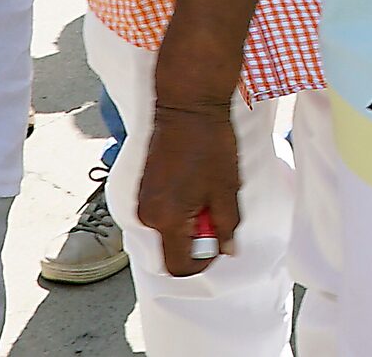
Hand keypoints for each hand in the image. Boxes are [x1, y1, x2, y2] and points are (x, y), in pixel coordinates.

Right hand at [134, 103, 244, 276]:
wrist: (187, 105)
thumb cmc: (208, 143)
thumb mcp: (227, 190)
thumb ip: (227, 226)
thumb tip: (226, 249)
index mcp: (166, 219)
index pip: (178, 266)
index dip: (202, 263)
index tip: (218, 246)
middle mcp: (148, 213)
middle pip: (171, 249)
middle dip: (197, 239)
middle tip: (216, 212)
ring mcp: (143, 199)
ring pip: (167, 230)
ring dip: (189, 222)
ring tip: (208, 193)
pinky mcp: (144, 186)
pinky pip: (162, 212)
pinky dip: (179, 209)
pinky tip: (196, 184)